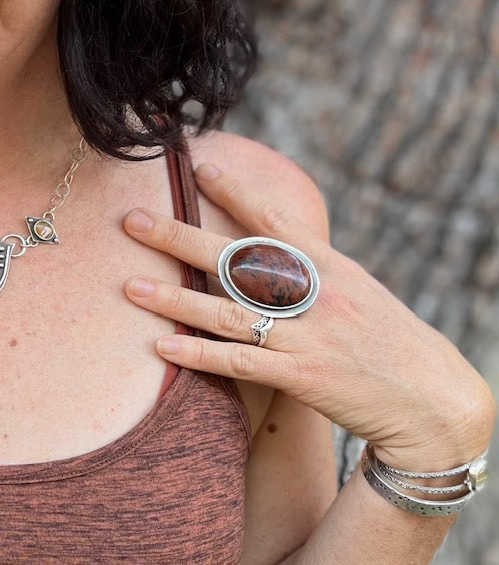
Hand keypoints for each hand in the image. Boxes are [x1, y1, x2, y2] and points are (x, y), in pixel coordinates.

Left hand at [123, 164, 495, 470]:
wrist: (433, 399)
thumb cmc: (390, 341)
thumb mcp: (357, 292)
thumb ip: (312, 271)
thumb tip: (270, 252)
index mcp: (330, 265)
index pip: (273, 217)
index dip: (231, 189)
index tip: (194, 166)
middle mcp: (316, 293)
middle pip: (236, 258)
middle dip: (180, 236)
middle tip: (132, 219)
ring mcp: (309, 335)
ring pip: (230, 311)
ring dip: (177, 299)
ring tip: (130, 287)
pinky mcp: (304, 377)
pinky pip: (241, 364)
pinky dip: (200, 355)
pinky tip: (163, 348)